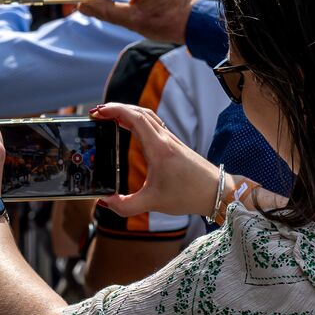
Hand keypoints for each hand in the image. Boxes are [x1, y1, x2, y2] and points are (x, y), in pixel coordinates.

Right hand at [90, 102, 223, 220]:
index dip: (115, 111)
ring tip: (108, 117)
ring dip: (127, 112)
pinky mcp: (174, 146)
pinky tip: (129, 128)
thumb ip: (125, 205)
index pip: (136, 119)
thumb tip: (104, 202)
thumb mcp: (153, 203)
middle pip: (140, 112)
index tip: (98, 112)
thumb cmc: (189, 195)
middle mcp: (165, 140)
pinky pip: (153, 125)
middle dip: (116, 109)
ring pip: (148, 117)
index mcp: (159, 149)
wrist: (217, 192)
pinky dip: (137, 120)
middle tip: (97, 113)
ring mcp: (171, 140)